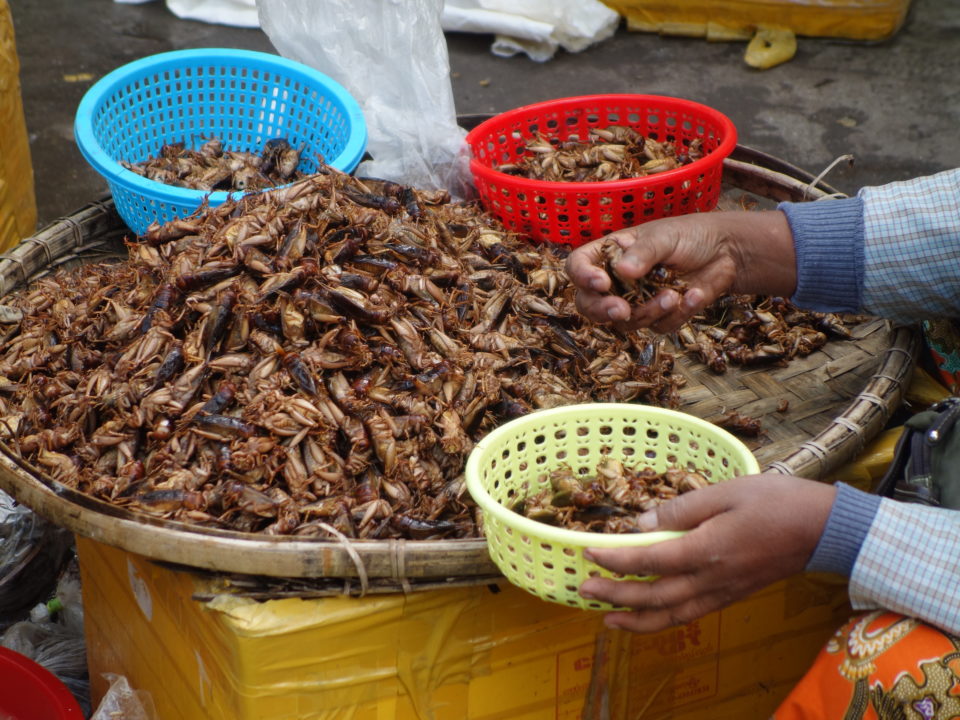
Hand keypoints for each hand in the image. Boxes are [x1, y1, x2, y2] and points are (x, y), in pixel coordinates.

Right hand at [564, 211, 796, 332]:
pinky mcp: (659, 317)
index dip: (583, 277)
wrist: (728, 253)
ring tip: (674, 295)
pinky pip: (657, 327)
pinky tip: (694, 295)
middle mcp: (616, 281)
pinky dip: (677, 314)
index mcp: (609, 255)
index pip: (578, 266)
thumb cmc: (691, 235)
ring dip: (649, 311)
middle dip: (604, 310)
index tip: (601, 283)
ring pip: (625, 322)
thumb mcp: (665, 237)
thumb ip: (643, 253)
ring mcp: (636, 301)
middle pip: (589, 304)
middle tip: (622, 310)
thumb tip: (622, 271)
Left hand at [578, 474, 835, 632]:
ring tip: (607, 618)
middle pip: (653, 597)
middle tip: (584, 590)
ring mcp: (722, 592)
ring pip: (671, 616)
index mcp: (706, 550)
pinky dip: (663, 620)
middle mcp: (710, 579)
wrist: (824, 530)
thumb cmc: (776, 502)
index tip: (589, 554)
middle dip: (615, 596)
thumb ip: (682, 508)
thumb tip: (642, 522)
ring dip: (636, 619)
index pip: (649, 561)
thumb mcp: (727, 491)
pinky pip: (690, 615)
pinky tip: (650, 615)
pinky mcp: (731, 596)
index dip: (615, 560)